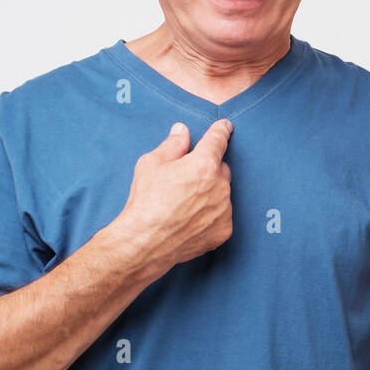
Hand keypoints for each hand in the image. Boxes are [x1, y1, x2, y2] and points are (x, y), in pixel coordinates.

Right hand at [114, 120, 233, 276]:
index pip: (218, 140)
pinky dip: (212, 215)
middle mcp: (220, 186)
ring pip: (223, 193)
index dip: (221, 131)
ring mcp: (224, 209)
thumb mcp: (151, 164)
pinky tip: (191, 220)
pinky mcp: (224, 230)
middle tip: (187, 180)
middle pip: (221, 168)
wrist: (144, 242)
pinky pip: (222, 215)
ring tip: (184, 204)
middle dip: (208, 169)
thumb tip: (182, 131)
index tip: (225, 127)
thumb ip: (172, 145)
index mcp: (204, 164)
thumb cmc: (145, 201)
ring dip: (211, 193)